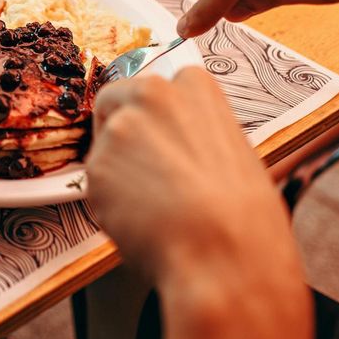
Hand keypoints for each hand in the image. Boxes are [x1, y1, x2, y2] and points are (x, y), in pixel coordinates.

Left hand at [87, 69, 310, 338]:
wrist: (224, 252)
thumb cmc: (244, 214)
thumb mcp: (234, 151)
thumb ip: (195, 133)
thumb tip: (177, 145)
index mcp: (193, 85)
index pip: (151, 85)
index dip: (149, 114)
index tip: (154, 134)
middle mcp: (151, 94)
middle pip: (113, 101)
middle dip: (117, 128)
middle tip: (140, 169)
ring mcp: (119, 128)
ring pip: (104, 148)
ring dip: (117, 173)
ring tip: (153, 208)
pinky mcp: (95, 166)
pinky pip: (95, 186)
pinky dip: (109, 205)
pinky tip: (140, 222)